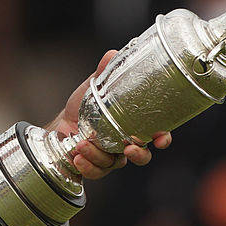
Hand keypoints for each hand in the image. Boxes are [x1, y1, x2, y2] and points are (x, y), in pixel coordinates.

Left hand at [48, 50, 172, 178]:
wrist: (62, 124)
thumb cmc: (84, 106)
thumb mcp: (94, 87)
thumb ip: (105, 73)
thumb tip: (112, 53)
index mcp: (134, 125)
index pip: (157, 134)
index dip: (163, 138)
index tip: (161, 138)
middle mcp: (126, 144)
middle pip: (142, 156)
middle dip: (139, 155)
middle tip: (128, 149)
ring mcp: (111, 157)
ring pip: (114, 164)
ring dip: (99, 155)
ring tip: (83, 144)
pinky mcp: (95, 166)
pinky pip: (96, 172)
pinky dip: (87, 166)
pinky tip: (77, 156)